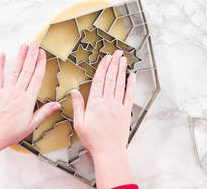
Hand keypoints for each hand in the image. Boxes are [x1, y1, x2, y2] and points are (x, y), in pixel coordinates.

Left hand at [0, 42, 59, 182]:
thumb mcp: (31, 125)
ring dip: (20, 57)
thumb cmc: (11, 133)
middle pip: (27, 70)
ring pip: (15, 70)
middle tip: (35, 43)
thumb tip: (57, 105)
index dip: (40, 64)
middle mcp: (18, 92)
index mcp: (28, 100)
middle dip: (31, 56)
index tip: (43, 54)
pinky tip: (1, 55)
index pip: (36, 78)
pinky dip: (0, 65)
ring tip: (24, 46)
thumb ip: (44, 112)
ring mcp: (6, 91)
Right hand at [70, 49, 135, 187]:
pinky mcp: (126, 112)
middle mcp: (107, 103)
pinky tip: (131, 76)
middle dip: (113, 64)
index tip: (105, 59)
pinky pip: (129, 96)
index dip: (102, 68)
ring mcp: (118, 107)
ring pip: (120, 84)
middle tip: (116, 53)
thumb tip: (74, 92)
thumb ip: (78, 106)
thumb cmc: (93, 140)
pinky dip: (131, 85)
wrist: (109, 152)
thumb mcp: (79, 124)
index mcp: (94, 105)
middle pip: (110, 79)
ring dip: (121, 70)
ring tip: (123, 59)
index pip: (99, 81)